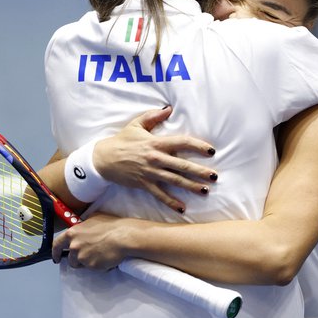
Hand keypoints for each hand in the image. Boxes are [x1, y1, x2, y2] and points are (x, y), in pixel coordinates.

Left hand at [52, 213, 133, 269]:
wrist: (122, 237)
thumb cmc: (110, 225)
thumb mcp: (93, 218)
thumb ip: (83, 226)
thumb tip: (82, 229)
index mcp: (72, 233)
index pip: (57, 245)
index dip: (55, 252)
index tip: (56, 257)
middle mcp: (74, 246)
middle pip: (70, 258)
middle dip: (74, 259)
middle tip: (81, 259)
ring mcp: (82, 257)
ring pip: (80, 264)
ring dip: (86, 262)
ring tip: (97, 255)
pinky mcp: (91, 266)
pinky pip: (92, 267)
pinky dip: (97, 265)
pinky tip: (105, 258)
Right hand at [93, 106, 217, 212]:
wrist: (103, 158)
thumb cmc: (122, 140)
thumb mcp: (136, 124)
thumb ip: (153, 116)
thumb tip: (168, 108)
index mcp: (156, 142)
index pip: (182, 142)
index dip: (198, 146)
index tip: (211, 150)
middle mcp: (156, 158)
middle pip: (182, 165)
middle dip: (200, 171)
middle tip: (214, 176)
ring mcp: (150, 172)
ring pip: (175, 180)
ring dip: (191, 186)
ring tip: (205, 190)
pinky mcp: (144, 184)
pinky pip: (160, 194)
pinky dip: (171, 202)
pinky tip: (183, 208)